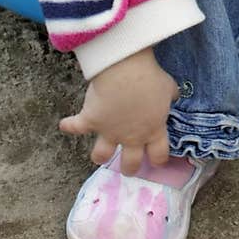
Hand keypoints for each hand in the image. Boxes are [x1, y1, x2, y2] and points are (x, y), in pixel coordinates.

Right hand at [59, 47, 177, 175]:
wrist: (125, 70)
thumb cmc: (151, 78)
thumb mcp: (169, 87)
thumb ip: (170, 96)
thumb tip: (173, 96)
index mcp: (153, 130)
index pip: (158, 155)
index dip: (158, 159)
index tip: (156, 160)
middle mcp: (131, 137)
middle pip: (130, 163)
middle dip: (129, 168)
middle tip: (127, 167)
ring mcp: (109, 131)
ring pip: (101, 155)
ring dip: (99, 156)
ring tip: (99, 155)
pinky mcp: (91, 120)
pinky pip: (75, 127)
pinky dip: (69, 125)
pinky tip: (65, 125)